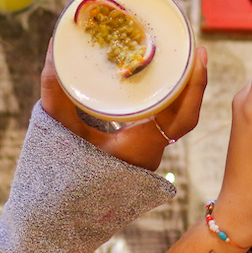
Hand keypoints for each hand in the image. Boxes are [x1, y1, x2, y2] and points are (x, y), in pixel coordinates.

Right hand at [40, 41, 207, 170]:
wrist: (58, 206)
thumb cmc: (60, 172)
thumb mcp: (59, 128)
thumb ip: (56, 90)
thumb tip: (53, 45)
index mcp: (141, 149)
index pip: (182, 119)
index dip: (195, 88)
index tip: (198, 58)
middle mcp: (152, 152)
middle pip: (185, 113)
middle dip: (194, 80)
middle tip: (195, 48)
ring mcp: (149, 151)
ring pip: (177, 117)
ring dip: (184, 88)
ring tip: (185, 56)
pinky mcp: (142, 146)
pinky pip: (165, 120)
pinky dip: (169, 97)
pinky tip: (165, 77)